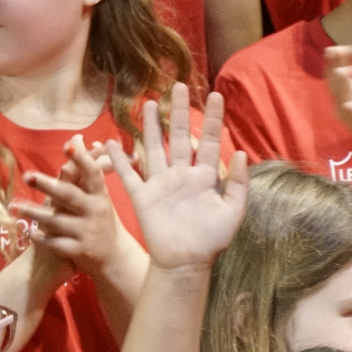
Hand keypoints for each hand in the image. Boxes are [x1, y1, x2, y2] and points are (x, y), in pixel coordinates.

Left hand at [11, 137, 128, 279]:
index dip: (81, 159)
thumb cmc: (100, 218)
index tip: (68, 145)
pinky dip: (41, 239)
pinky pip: (57, 245)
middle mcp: (95, 212)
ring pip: (57, 221)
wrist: (115, 257)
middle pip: (69, 196)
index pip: (92, 173)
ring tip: (14, 206)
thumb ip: (86, 168)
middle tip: (28, 175)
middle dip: (48, 186)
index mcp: (99, 195)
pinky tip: (27, 232)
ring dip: (35, 214)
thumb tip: (76, 137)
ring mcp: (87, 232)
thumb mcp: (97, 194)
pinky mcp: (80, 251)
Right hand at [104, 84, 248, 270]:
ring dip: (152, 127)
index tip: (216, 95)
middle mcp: (182, 176)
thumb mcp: (232, 213)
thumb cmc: (211, 242)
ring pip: (155, 148)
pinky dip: (119, 159)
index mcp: (204, 178)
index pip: (209, 141)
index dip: (213, 119)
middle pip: (180, 137)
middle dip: (180, 112)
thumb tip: (240, 153)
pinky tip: (112, 142)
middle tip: (178, 86)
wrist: (185, 264)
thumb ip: (238, 184)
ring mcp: (161, 184)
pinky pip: (129, 174)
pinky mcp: (142, 197)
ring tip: (150, 103)